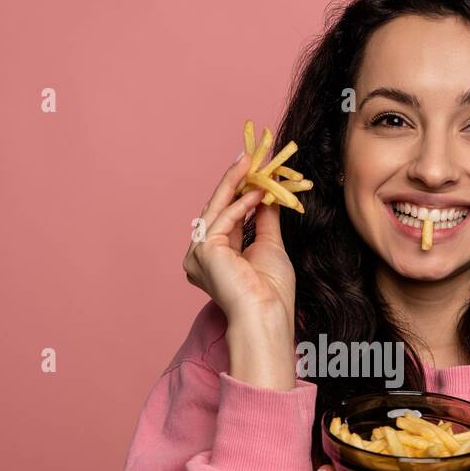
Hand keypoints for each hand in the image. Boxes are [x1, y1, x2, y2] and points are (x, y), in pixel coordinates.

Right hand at [182, 151, 295, 332]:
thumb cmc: (270, 291)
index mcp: (216, 258)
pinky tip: (256, 191)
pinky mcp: (203, 251)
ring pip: (216, 208)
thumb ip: (263, 218)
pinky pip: (223, 219)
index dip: (239, 192)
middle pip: (217, 209)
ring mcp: (198, 254)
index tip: (252, 170)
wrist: (266, 314)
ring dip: (235, 184)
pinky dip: (240, 203)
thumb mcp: (269, 244)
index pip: (225, 217)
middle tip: (247, 156)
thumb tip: (266, 192)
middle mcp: (201, 256)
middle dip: (234, 182)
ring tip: (250, 162)